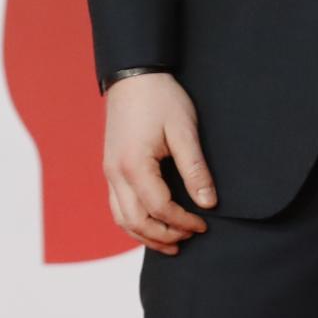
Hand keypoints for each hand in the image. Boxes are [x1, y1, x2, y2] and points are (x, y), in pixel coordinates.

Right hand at [101, 72, 216, 254]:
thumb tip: (208, 203)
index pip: (159, 208)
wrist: (133, 75)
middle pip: (136, 221)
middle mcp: (115, 173)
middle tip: (190, 238)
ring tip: (171, 243)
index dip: (183, 221)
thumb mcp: (184, 130)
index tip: (204, 224)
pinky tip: (151, 224)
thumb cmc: (161, 98)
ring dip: (145, 235)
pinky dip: (134, 222)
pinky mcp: (110, 168)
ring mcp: (109, 172)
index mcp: (134, 165)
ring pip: (122, 218)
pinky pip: (117, 206)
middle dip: (163, 236)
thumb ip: (195, 169)